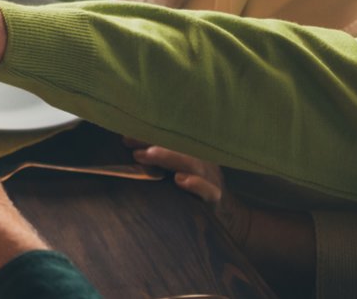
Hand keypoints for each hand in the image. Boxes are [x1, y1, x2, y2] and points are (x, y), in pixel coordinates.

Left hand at [132, 144, 255, 243]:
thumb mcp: (176, 176)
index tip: (125, 138)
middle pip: (178, 147)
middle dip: (154, 144)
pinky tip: (181, 180)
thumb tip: (127, 153)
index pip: (167, 140)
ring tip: (149, 154)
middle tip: (132, 145)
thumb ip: (157, 166)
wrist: (231, 217)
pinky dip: (196, 184)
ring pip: (192, 164)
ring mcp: (209, 178)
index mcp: (189, 154)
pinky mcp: (216, 197)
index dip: (147, 137)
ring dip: (170, 157)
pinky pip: (209, 190)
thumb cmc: (194, 194)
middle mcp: (200, 161)